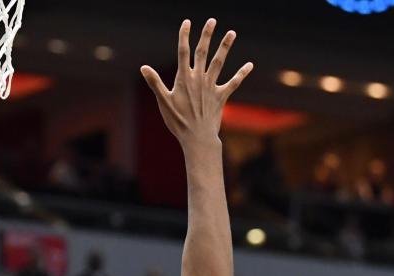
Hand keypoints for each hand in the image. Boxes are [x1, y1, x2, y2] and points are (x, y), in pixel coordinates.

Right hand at [140, 19, 252, 147]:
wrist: (197, 137)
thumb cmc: (177, 121)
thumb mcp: (163, 102)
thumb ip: (154, 83)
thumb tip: (143, 67)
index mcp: (183, 79)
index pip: (183, 52)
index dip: (184, 36)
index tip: (187, 22)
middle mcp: (199, 79)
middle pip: (202, 52)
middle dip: (207, 35)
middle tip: (212, 21)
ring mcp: (211, 86)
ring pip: (219, 62)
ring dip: (225, 47)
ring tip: (232, 33)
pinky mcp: (221, 96)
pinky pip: (233, 83)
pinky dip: (241, 74)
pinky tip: (250, 65)